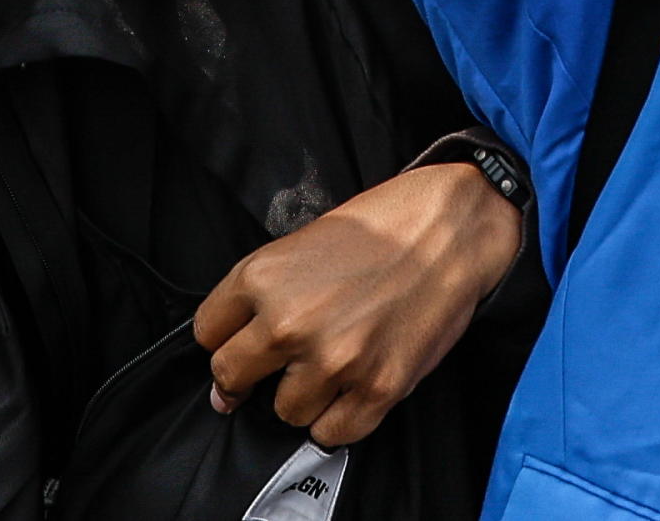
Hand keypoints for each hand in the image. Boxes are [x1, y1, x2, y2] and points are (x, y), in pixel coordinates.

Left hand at [190, 160, 523, 451]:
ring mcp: (334, 360)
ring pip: (285, 411)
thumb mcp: (303, 241)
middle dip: (248, 375)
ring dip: (304, 394)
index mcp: (263, 277)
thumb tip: (233, 355)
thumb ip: (262, 295)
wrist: (452, 228)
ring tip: (333, 362)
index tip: (240, 343)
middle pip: (231, 377)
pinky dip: (340, 417)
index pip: (207, 334)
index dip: (225, 339)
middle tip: (277, 364)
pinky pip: (332, 433)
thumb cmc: (381, 227)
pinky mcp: (377, 388)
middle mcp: (290, 322)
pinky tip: (354, 384)